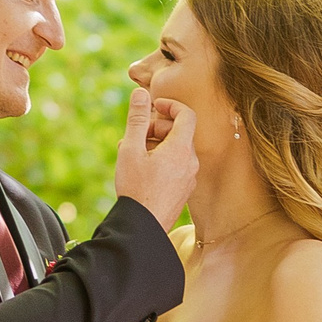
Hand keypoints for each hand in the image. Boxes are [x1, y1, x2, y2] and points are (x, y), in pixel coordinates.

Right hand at [113, 86, 197, 230]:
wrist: (142, 228)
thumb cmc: (136, 188)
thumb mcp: (131, 149)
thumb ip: (137, 119)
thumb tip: (141, 93)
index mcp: (181, 149)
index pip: (186, 115)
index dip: (170, 105)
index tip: (153, 107)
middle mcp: (190, 162)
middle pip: (180, 132)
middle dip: (157, 128)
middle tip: (136, 135)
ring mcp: (189, 178)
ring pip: (176, 150)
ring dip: (156, 144)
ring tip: (131, 152)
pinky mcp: (183, 190)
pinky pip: (175, 166)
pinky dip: (160, 159)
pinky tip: (139, 169)